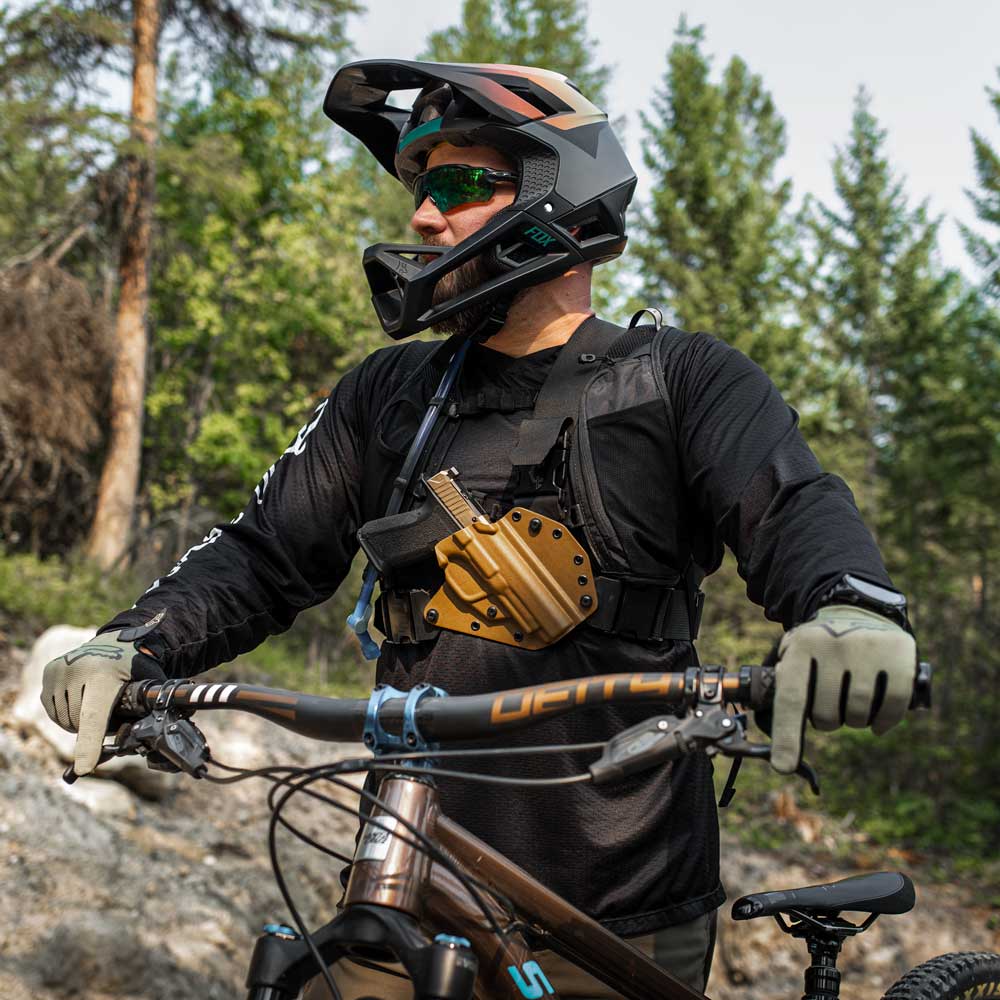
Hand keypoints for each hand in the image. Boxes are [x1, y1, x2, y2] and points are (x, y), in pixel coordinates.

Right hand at [40, 632, 164, 774]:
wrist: (119, 640)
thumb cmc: (138, 668)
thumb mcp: (150, 685)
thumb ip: (149, 710)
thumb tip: (154, 741)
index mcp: (104, 676)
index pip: (93, 718)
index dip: (89, 746)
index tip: (84, 769)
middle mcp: (76, 670)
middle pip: (79, 723)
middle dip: (95, 728)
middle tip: (113, 712)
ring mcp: (59, 671)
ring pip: (64, 720)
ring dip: (80, 722)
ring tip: (99, 702)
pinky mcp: (49, 672)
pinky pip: (53, 710)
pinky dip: (67, 712)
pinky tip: (83, 698)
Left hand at [769, 605, 916, 773]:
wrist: (857, 610)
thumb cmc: (819, 647)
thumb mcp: (793, 655)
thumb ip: (783, 691)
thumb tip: (778, 747)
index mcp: (801, 646)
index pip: (791, 699)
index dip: (787, 737)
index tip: (782, 767)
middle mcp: (833, 645)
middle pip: (827, 714)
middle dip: (827, 721)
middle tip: (830, 707)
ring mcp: (867, 649)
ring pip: (858, 714)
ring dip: (854, 722)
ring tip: (851, 705)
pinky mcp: (899, 656)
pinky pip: (892, 707)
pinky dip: (884, 722)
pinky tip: (877, 722)